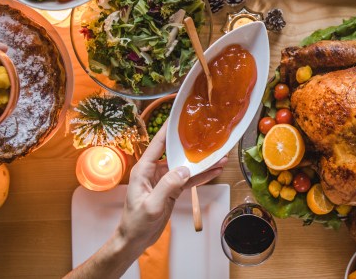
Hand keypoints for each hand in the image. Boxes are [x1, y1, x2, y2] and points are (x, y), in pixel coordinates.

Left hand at [117, 123, 226, 254]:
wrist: (135, 239)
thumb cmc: (136, 222)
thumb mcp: (152, 205)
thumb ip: (167, 186)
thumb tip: (184, 170)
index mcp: (144, 169)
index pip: (158, 143)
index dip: (169, 129)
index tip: (180, 116)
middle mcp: (154, 171)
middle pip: (175, 153)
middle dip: (192, 146)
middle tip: (209, 137)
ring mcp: (164, 180)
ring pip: (185, 166)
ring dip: (201, 163)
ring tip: (220, 156)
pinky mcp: (171, 189)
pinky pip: (188, 179)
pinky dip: (201, 176)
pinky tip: (214, 171)